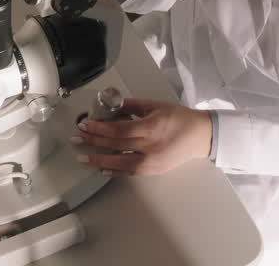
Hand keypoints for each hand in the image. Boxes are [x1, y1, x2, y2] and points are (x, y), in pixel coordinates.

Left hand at [71, 98, 211, 175]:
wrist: (201, 137)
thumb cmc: (181, 119)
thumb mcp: (155, 106)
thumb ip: (131, 106)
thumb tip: (112, 105)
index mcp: (151, 127)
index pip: (118, 129)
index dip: (99, 128)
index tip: (85, 125)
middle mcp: (150, 146)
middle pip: (116, 145)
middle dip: (93, 142)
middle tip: (77, 139)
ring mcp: (152, 161)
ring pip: (120, 162)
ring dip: (99, 160)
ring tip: (83, 158)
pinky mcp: (154, 170)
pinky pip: (131, 172)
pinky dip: (115, 171)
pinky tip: (103, 168)